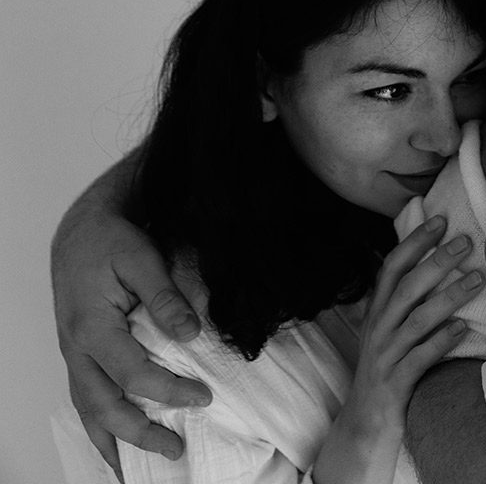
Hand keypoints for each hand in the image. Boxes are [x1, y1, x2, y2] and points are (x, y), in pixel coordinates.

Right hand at [52, 156, 211, 475]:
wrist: (81, 231)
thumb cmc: (111, 241)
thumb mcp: (140, 258)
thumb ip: (164, 297)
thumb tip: (190, 334)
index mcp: (92, 327)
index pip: (131, 374)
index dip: (169, 391)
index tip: (204, 397)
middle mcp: (77, 348)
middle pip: (103, 405)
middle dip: (140, 432)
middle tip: (177, 449)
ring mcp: (74, 355)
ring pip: (88, 410)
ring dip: (115, 440)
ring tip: (143, 465)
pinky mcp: (80, 356)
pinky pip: (84, 400)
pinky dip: (99, 426)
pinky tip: (116, 445)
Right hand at [314, 216, 482, 482]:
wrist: (364, 425)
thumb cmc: (388, 370)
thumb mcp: (393, 331)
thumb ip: (409, 301)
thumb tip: (437, 262)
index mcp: (378, 312)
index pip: (392, 267)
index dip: (414, 242)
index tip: (441, 219)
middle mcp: (379, 330)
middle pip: (406, 288)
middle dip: (436, 262)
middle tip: (467, 241)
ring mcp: (385, 357)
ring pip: (416, 321)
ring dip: (448, 298)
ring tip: (478, 281)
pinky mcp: (395, 384)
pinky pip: (419, 360)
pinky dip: (441, 342)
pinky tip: (463, 329)